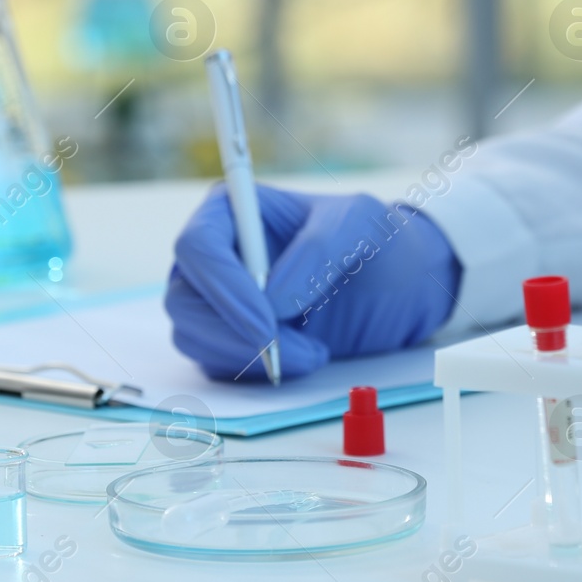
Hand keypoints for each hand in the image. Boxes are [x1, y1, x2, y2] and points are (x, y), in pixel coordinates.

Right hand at [165, 185, 460, 380]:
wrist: (396, 284)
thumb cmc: (373, 241)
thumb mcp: (359, 224)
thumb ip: (318, 250)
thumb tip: (272, 300)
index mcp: (231, 210)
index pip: (197, 247)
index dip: (224, 288)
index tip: (267, 322)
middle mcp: (212, 256)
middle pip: (184, 301)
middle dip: (236, 335)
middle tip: (298, 352)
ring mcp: (214, 300)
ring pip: (194, 338)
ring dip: (250, 357)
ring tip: (316, 352)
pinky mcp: (227, 338)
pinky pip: (217, 363)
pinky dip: (256, 371)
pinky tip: (304, 358)